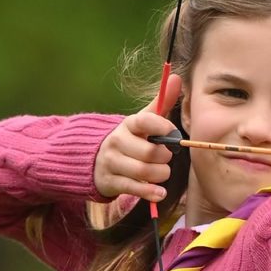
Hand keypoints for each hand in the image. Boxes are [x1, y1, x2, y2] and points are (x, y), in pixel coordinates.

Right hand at [93, 74, 182, 201]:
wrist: (94, 159)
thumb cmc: (129, 139)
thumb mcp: (142, 121)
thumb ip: (161, 103)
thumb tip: (177, 77)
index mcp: (128, 124)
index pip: (145, 121)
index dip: (162, 127)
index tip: (173, 133)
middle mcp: (117, 142)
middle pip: (149, 152)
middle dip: (165, 157)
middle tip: (167, 157)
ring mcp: (112, 163)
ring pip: (144, 171)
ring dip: (161, 175)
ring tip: (163, 173)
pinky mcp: (111, 182)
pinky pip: (134, 189)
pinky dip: (151, 192)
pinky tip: (160, 192)